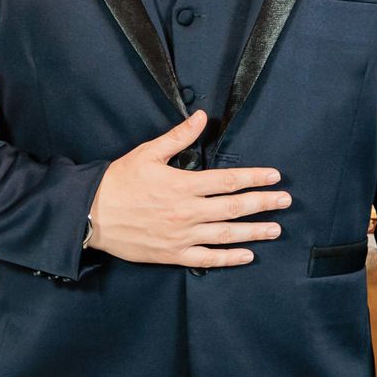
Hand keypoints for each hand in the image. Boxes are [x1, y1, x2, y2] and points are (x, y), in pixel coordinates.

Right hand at [86, 111, 287, 267]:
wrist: (91, 213)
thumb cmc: (118, 182)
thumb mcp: (147, 153)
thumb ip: (178, 137)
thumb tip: (202, 117)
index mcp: (183, 185)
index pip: (228, 181)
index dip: (255, 178)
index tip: (274, 176)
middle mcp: (187, 211)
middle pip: (235, 207)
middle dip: (264, 203)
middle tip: (285, 201)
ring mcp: (182, 235)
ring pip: (227, 234)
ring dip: (255, 231)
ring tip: (275, 229)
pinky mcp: (173, 254)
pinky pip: (208, 259)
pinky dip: (230, 258)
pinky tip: (247, 256)